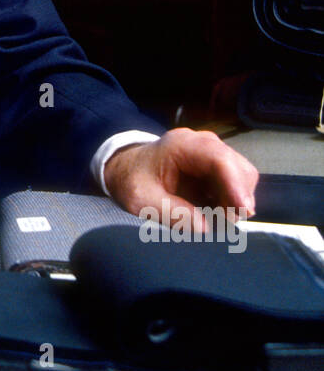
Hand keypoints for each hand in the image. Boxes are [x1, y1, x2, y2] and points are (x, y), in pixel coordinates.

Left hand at [103, 128, 258, 232]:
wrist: (127, 168)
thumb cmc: (132, 180)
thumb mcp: (140, 200)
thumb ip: (171, 213)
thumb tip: (205, 227)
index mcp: (182, 145)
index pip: (219, 159)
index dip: (235, 184)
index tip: (243, 211)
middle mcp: (203, 144)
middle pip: (239, 168)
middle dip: (237, 198)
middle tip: (221, 222)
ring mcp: (212, 154)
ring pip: (242, 177)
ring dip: (235, 202)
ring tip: (214, 217)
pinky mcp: (216, 167)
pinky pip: (236, 184)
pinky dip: (231, 201)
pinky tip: (214, 211)